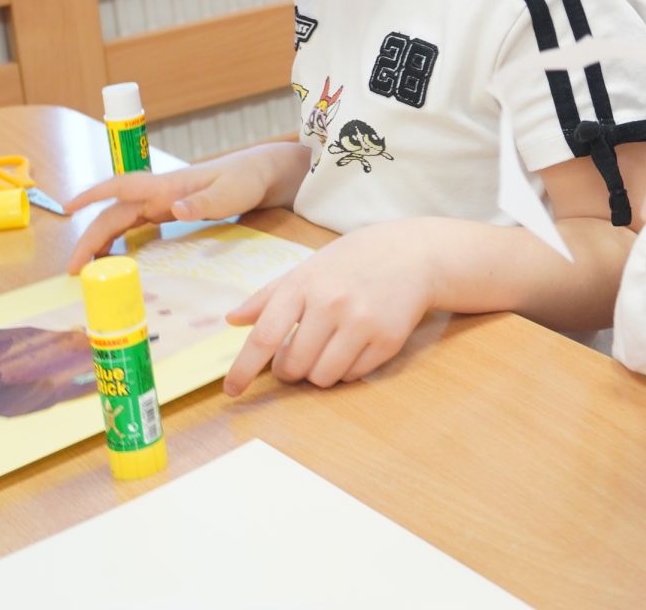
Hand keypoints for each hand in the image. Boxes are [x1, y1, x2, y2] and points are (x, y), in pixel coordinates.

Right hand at [64, 150, 272, 274]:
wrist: (262, 173)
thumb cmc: (246, 180)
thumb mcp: (229, 193)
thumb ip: (203, 203)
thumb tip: (172, 209)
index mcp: (167, 186)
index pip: (122, 187)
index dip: (92, 195)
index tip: (66, 207)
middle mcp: (159, 193)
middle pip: (114, 213)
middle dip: (90, 237)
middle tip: (73, 268)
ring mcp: (163, 201)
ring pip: (122, 219)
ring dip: (101, 240)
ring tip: (86, 267)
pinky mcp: (170, 210)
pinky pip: (136, 225)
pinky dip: (120, 240)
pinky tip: (114, 256)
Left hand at [221, 221, 434, 395]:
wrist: (414, 255)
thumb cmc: (353, 261)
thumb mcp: (309, 267)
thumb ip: (268, 295)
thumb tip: (232, 320)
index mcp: (304, 285)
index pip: (264, 336)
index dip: (243, 369)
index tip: (231, 390)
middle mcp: (331, 304)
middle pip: (293, 366)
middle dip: (289, 370)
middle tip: (296, 356)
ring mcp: (362, 323)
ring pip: (321, 377)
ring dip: (317, 373)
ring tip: (327, 349)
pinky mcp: (387, 340)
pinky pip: (352, 376)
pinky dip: (346, 369)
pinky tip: (353, 346)